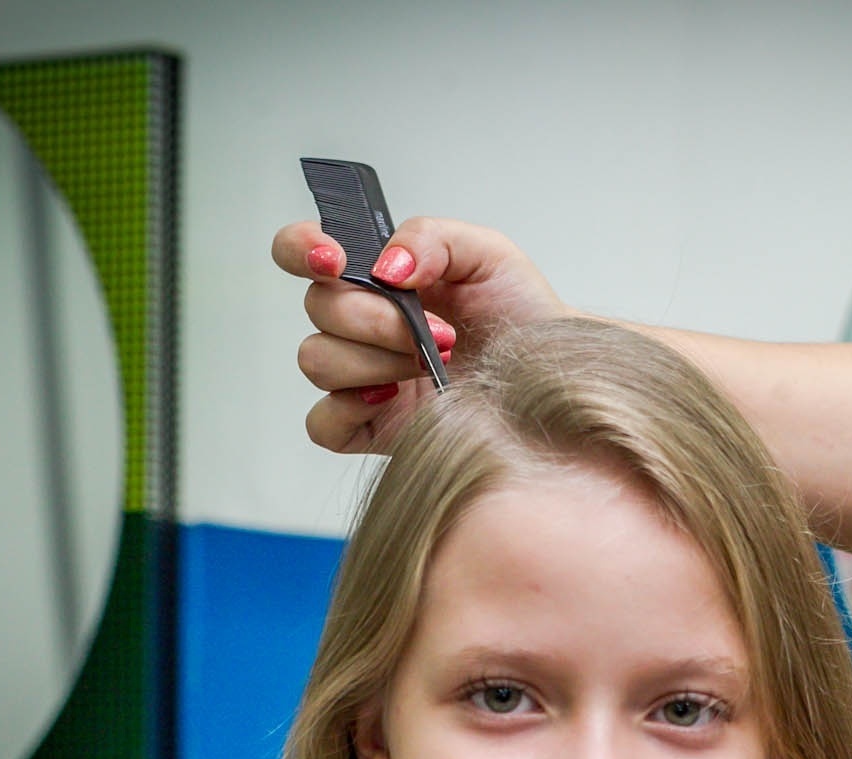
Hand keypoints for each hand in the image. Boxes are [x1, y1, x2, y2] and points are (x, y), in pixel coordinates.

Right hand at [270, 217, 568, 451]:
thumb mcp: (489, 256)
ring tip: (430, 364)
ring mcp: (362, 376)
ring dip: (374, 360)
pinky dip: (350, 409)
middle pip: (318, 309)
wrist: (551, 378)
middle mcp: (363, 325)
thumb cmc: (522, 318)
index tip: (334, 259)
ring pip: (317, 360)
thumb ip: (432, 238)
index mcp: (380, 276)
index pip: (305, 252)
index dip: (301, 248)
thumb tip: (386, 264)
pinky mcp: (369, 427)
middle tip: (435, 330)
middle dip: (375, 317)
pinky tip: (397, 398)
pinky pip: (323, 423)